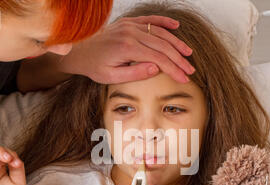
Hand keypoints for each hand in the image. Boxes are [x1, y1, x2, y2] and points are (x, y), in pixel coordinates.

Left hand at [61, 15, 194, 83]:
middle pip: (163, 45)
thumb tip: (156, 68)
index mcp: (127, 47)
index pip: (158, 58)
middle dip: (179, 59)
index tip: (184, 78)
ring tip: (188, 54)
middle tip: (190, 70)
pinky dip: (164, 22)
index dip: (173, 69)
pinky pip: (151, 20)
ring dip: (176, 43)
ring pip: (160, 32)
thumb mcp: (111, 77)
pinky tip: (176, 26)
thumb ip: (134, 73)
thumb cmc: (94, 66)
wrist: (80, 50)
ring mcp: (130, 25)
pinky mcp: (130, 22)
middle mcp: (131, 33)